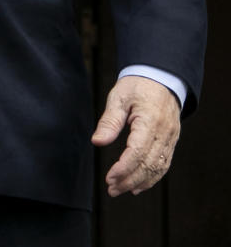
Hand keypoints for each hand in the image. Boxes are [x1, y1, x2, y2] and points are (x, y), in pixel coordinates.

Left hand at [91, 75, 180, 196]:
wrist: (160, 78)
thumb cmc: (137, 85)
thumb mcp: (119, 97)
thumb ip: (109, 121)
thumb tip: (97, 142)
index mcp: (150, 121)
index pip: (138, 152)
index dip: (124, 168)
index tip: (109, 178)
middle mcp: (164, 133)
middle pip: (148, 165)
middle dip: (129, 180)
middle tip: (111, 189)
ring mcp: (170, 139)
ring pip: (158, 168)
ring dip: (140, 183)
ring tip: (121, 190)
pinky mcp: (171, 142)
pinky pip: (163, 164)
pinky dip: (152, 178)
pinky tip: (139, 186)